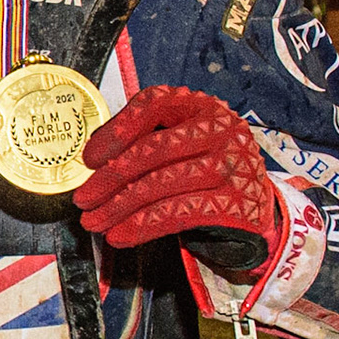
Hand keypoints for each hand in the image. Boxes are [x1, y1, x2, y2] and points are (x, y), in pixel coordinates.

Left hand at [73, 85, 280, 271]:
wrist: (256, 210)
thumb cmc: (206, 174)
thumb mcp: (180, 146)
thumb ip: (142, 141)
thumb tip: (94, 157)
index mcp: (202, 108)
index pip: (154, 103)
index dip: (117, 129)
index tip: (90, 158)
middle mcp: (221, 131)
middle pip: (152, 149)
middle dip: (109, 179)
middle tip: (83, 200)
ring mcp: (231, 166)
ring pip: (160, 184)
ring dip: (118, 208)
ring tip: (94, 222)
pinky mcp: (235, 203)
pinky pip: (176, 214)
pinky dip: (141, 227)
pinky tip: (120, 235)